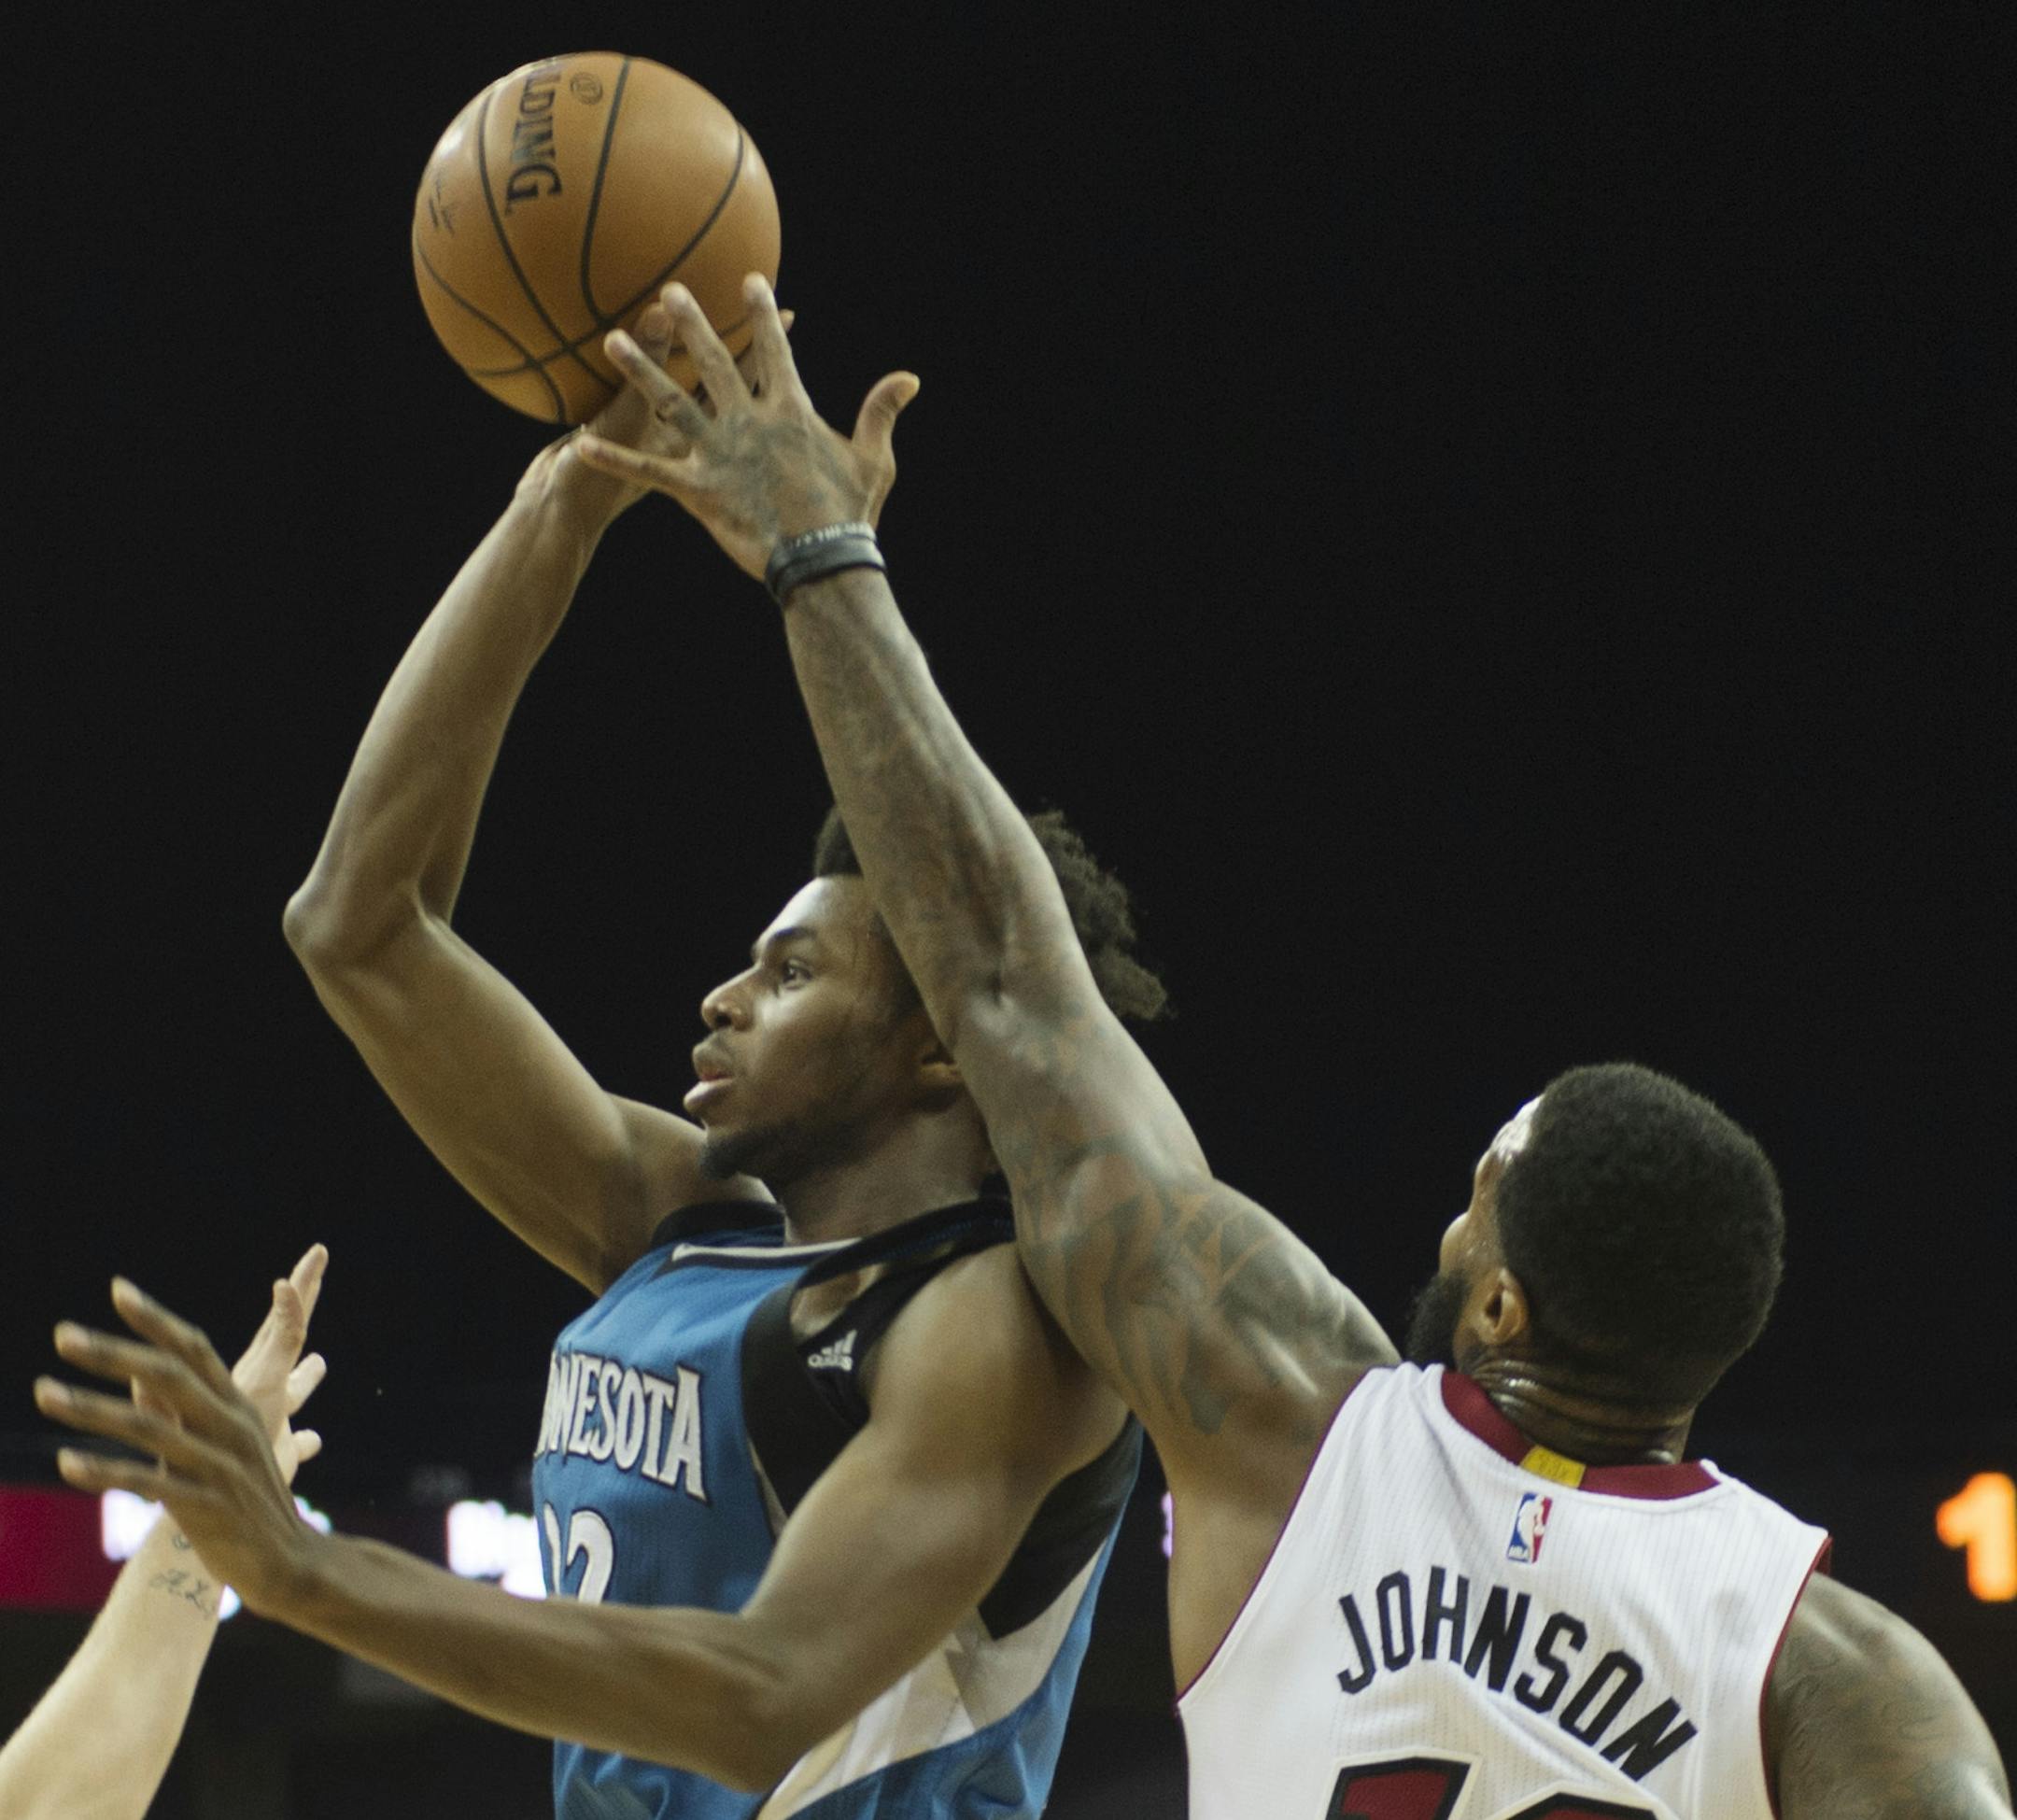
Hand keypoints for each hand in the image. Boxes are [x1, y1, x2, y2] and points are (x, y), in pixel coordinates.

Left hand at [37, 1274, 327, 1614]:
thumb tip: (134, 1375)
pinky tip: (66, 1462)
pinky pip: (148, 1482)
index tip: (118, 1289)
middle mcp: (231, 1426)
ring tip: (43, 1393)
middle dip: (112, 1352)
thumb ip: (178, 1411)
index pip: (194, 1349)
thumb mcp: (220, 1447)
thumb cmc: (246, 1502)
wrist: (290, 1564)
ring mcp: (220, 1465)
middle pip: (168, 1375)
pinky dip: (105, 1471)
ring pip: (149, 1427)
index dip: (155, 1319)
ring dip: (90, 1408)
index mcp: (237, 1406)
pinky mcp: (207, 1506)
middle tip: (62, 1334)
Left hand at [573, 274, 917, 580]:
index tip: (750, 281)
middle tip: (666, 290)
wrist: (821, 560)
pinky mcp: (696, 490)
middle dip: (691, 323)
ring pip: (671, 403)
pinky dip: (614, 460)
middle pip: (714, 362)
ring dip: (640, 371)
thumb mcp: (874, 459)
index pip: (773, 351)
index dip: (762, 314)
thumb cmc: (850, 513)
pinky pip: (648, 471)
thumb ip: (881, 412)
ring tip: (612, 340)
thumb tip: (909, 377)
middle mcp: (749, 422)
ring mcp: (719, 454)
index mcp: (790, 411)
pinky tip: (578, 446)